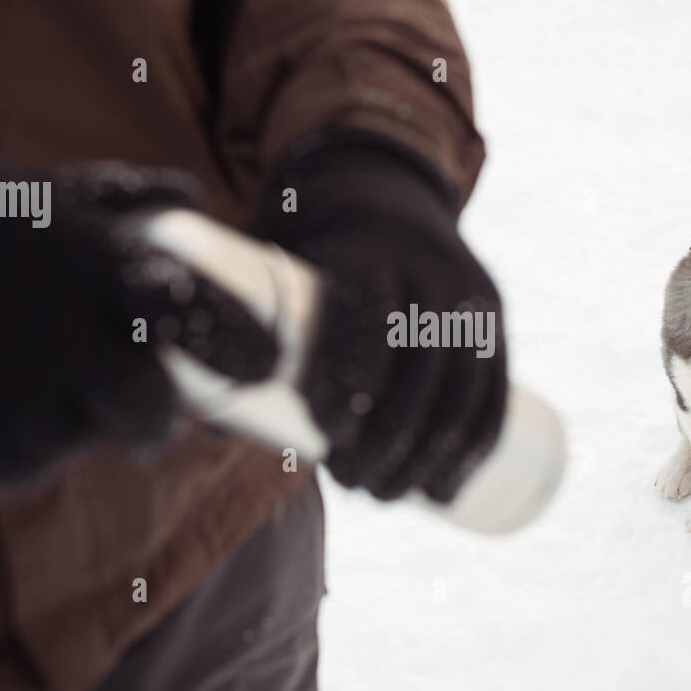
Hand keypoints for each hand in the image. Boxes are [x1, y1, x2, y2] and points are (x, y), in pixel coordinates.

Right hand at [0, 128, 276, 484]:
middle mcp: (65, 332)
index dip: (239, 343)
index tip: (268, 363)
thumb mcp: (28, 188)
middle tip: (136, 404)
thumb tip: (191, 194)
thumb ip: (119, 200)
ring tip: (14, 373)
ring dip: (74, 419)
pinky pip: (32, 464)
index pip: (194, 313)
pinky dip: (21, 441)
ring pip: (90, 438)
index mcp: (87, 259)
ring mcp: (18, 396)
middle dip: (152, 413)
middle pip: (152, 409)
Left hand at [248, 130, 507, 502]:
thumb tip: (196, 423)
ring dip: (429, 457)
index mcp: (364, 248)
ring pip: (460, 387)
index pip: (363, 317)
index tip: (321, 433)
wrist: (384, 194)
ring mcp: (466, 292)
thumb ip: (239, 330)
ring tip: (389, 495)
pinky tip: (447, 490)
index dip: (346, 380)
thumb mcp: (275, 260)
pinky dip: (475, 447)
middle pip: (417, 366)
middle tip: (351, 483)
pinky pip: (495, 389)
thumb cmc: (310, 248)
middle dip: (388, 440)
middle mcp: (424, 267)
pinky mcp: (492, 316)